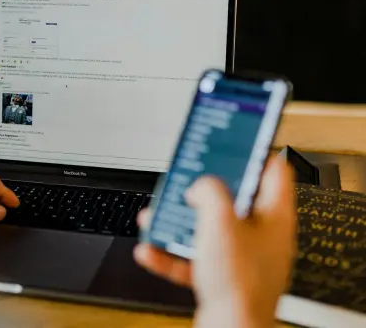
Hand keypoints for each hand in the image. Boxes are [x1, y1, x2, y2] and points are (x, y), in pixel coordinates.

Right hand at [134, 157, 295, 327]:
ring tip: (159, 215)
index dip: (254, 153)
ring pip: (208, 229)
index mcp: (273, 217)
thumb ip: (208, 191)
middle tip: (188, 179)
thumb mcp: (219, 219)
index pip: (272, 172)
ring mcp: (242, 258)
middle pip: (233, 200)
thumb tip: (199, 186)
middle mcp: (261, 237)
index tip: (236, 142)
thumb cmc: (239, 283)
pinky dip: (172, 252)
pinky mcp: (223, 278)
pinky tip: (151, 250)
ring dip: (180, 221)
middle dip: (203, 190)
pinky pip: (193, 257)